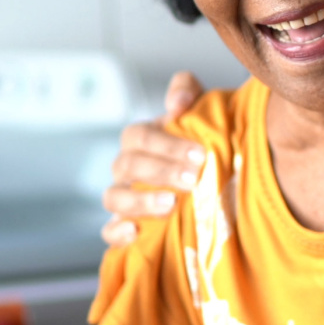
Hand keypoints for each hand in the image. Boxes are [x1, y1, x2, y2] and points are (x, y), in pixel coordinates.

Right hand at [100, 72, 205, 246]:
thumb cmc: (202, 142)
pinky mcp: (125, 226)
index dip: (165, 144)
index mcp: (140, 139)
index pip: (139, 137)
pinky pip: (109, 232)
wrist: (215, 179)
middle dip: (160, 171)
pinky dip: (116, 233)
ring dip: (140, 201)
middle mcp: (126, 167)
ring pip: (114, 198)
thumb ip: (188, 91)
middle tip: (194, 179)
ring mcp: (123, 197)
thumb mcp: (200, 110)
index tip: (200, 154)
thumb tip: (177, 103)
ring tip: (171, 204)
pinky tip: (136, 232)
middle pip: (128, 166)